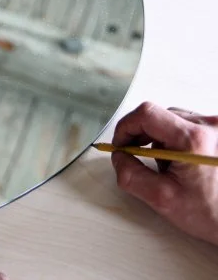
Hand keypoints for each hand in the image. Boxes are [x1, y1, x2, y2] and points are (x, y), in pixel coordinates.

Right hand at [111, 102, 217, 244]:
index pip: (146, 114)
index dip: (126, 127)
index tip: (121, 144)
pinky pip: (188, 125)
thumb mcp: (162, 199)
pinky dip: (178, 140)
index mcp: (194, 139)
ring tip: (170, 166)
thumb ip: (131, 175)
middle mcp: (210, 126)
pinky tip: (184, 161)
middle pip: (159, 116)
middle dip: (144, 137)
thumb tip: (118, 157)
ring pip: (172, 120)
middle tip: (141, 159)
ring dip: (162, 139)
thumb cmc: (213, 213)